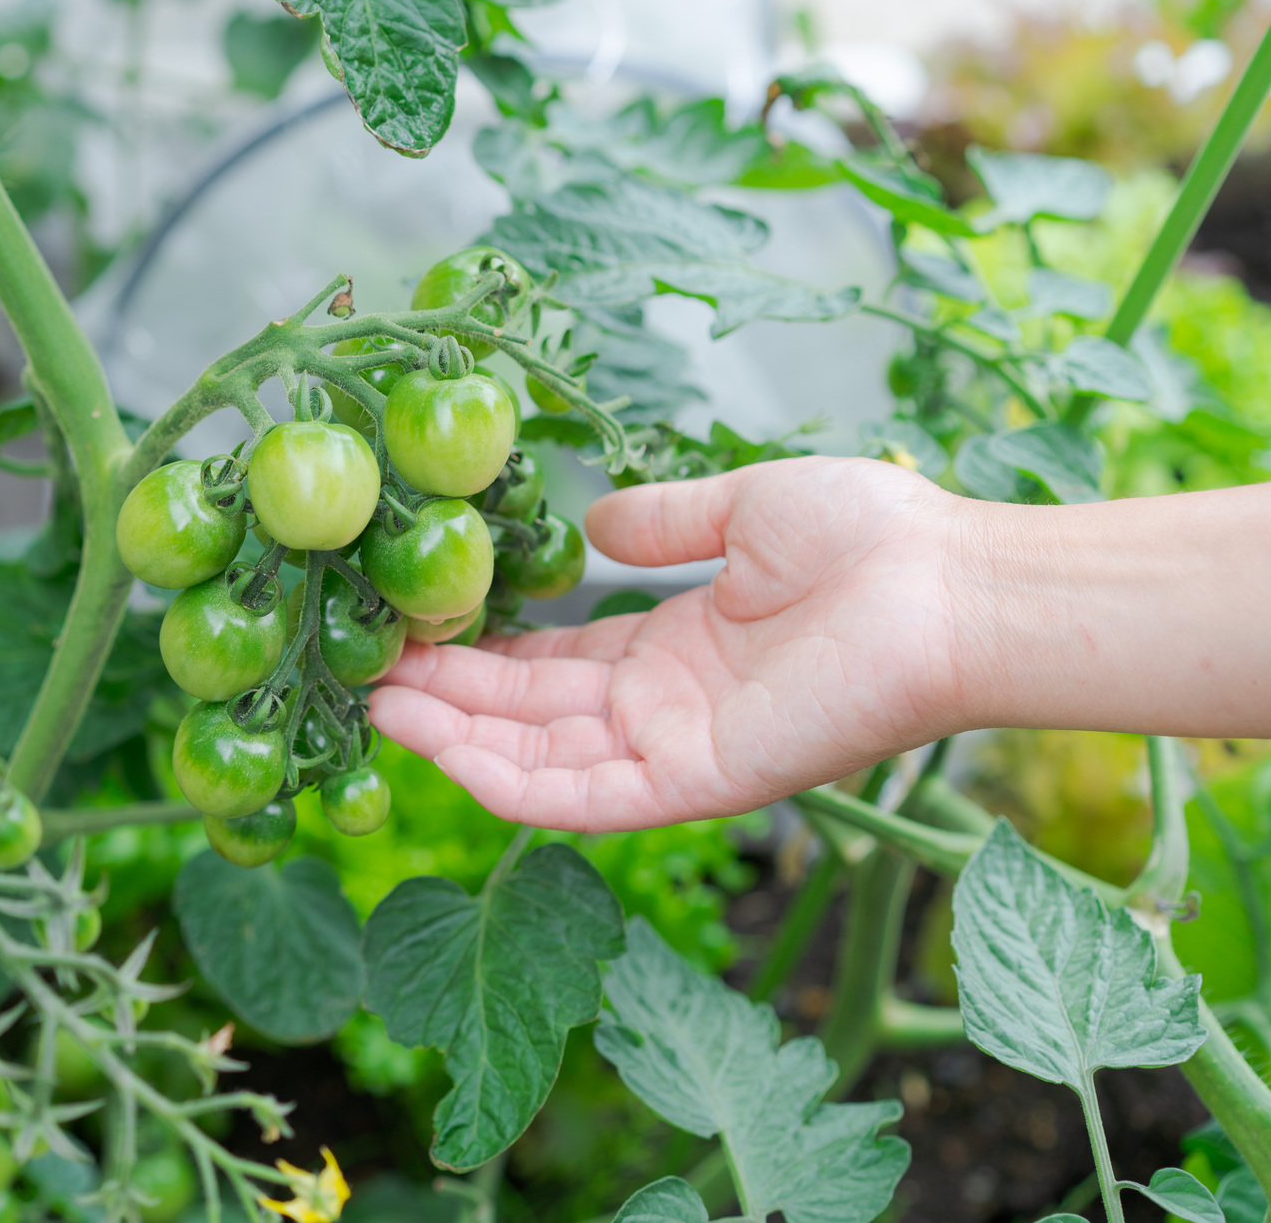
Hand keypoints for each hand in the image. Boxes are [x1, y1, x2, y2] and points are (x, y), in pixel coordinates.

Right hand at [369, 457, 972, 831]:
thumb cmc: (869, 539)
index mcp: (674, 649)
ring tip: (374, 702)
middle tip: (362, 665)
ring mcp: (674, 751)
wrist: (947, 587)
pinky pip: (583, 798)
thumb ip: (662, 523)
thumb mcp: (745, 510)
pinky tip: (441, 752)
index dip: (478, 650)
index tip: (408, 622)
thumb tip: (589, 523)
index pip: (553, 663)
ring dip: (454, 736)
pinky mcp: (694, 783)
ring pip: (539, 758)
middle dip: (444, 692)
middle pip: (528, 713)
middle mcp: (662, 708)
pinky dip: (510, 782)